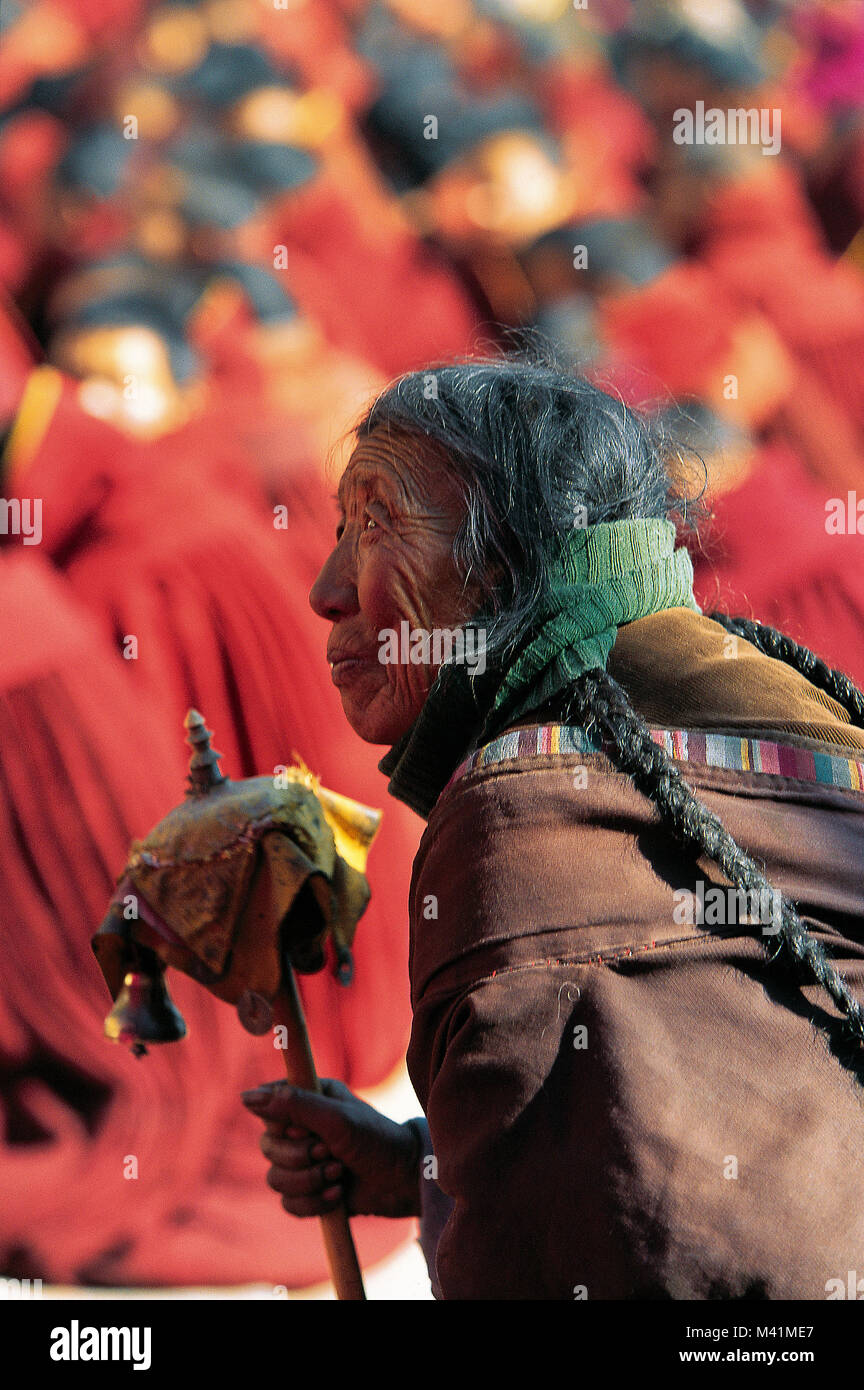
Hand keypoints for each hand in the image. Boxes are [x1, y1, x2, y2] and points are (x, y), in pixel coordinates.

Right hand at [241, 1078, 424, 1218]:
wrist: (403, 1181)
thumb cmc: (377, 1139)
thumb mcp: (337, 1118)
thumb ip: (294, 1105)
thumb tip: (247, 1097)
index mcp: (309, 1098)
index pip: (267, 1106)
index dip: (280, 1123)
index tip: (302, 1129)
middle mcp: (302, 1127)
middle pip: (267, 1147)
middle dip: (298, 1157)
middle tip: (329, 1152)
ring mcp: (305, 1160)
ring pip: (275, 1179)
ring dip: (308, 1181)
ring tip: (339, 1173)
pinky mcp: (310, 1191)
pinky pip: (288, 1204)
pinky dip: (314, 1203)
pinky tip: (339, 1193)